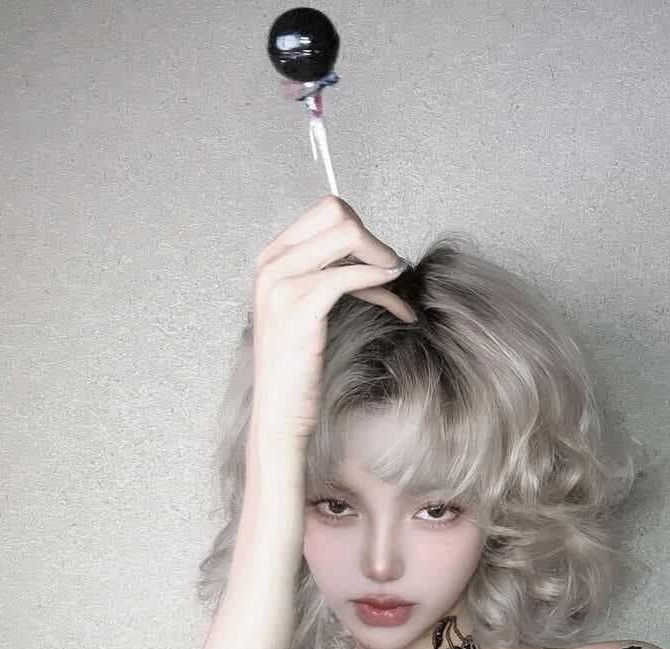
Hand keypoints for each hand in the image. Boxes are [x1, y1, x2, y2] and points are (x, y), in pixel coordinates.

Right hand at [248, 194, 414, 460]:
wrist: (279, 415)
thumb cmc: (299, 369)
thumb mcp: (309, 312)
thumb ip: (328, 276)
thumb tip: (373, 256)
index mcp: (271, 258)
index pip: (326, 212)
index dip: (362, 235)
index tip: (380, 264)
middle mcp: (270, 263)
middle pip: (336, 213)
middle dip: (374, 241)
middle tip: (393, 272)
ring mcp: (279, 283)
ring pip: (346, 235)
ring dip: (382, 261)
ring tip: (399, 287)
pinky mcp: (297, 308)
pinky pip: (348, 275)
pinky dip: (378, 281)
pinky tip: (397, 303)